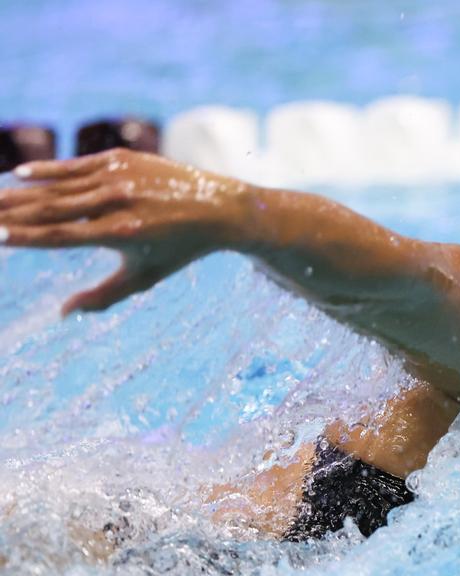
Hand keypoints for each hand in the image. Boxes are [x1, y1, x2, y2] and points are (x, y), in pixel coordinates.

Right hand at [0, 149, 250, 315]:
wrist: (220, 208)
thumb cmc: (179, 250)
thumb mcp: (144, 277)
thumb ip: (102, 297)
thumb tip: (63, 314)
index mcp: (121, 233)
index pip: (59, 236)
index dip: (24, 237)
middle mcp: (117, 202)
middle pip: (50, 208)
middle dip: (11, 212)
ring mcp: (120, 177)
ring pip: (60, 186)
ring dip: (22, 192)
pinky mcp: (125, 158)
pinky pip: (78, 165)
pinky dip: (50, 170)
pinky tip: (21, 176)